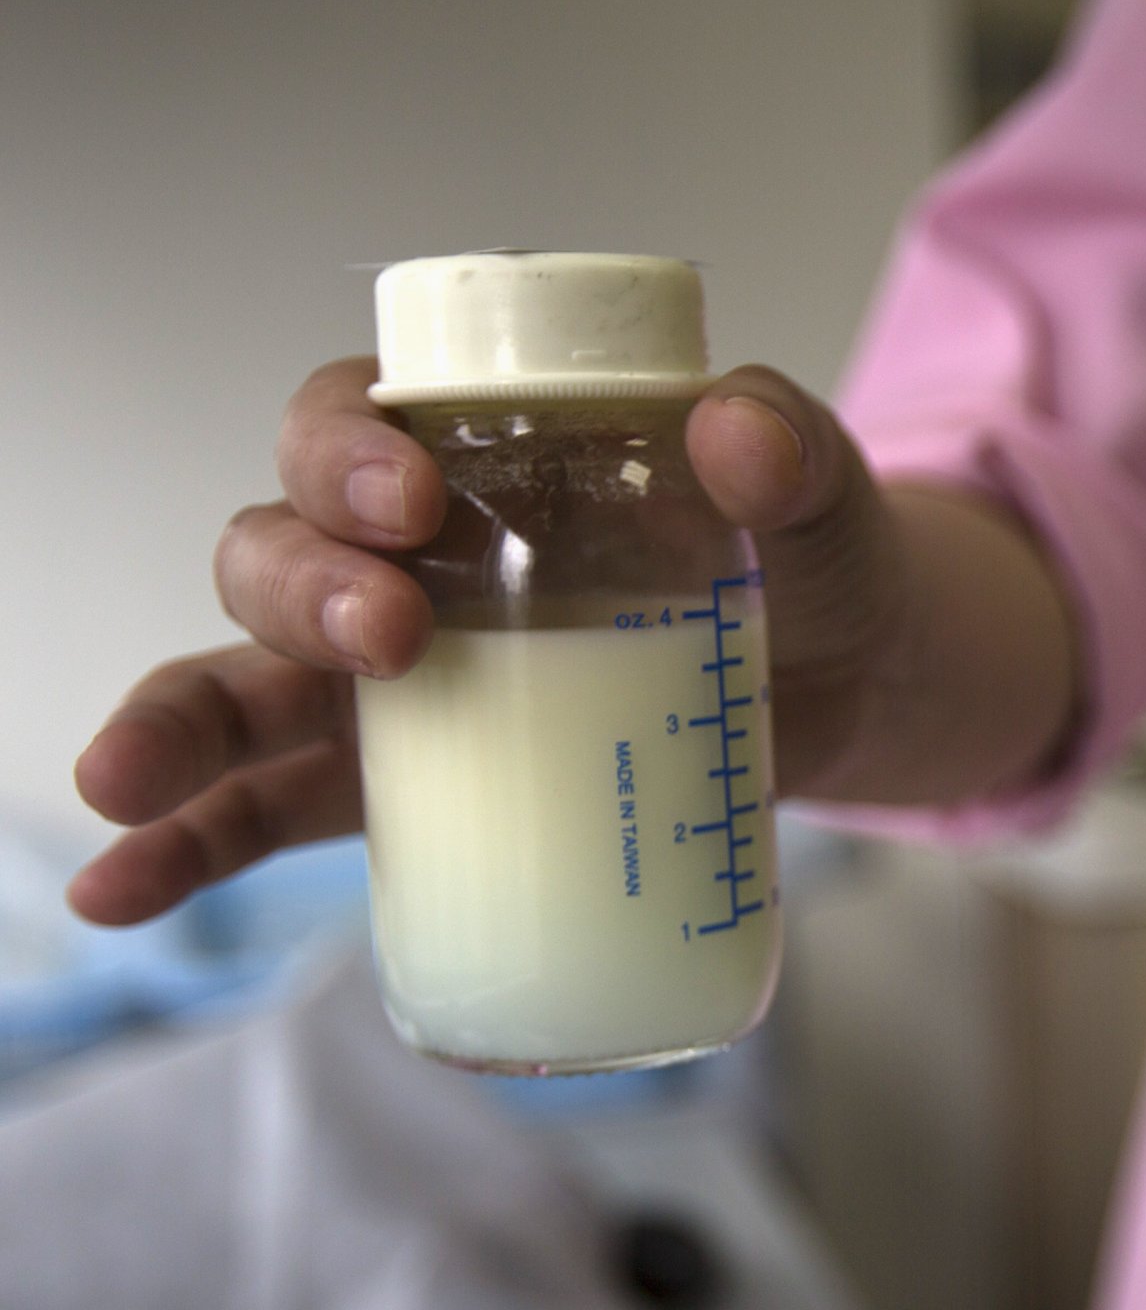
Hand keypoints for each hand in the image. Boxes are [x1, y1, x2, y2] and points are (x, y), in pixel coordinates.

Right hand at [69, 355, 1013, 926]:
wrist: (858, 684)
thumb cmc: (818, 565)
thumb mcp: (824, 503)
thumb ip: (797, 458)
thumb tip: (737, 433)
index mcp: (484, 457)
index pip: (357, 419)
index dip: (348, 447)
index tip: (414, 496)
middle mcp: (410, 558)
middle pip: (283, 546)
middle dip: (303, 585)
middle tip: (394, 636)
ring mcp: (399, 683)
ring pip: (246, 680)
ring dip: (181, 725)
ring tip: (125, 785)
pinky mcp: (416, 788)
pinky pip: (271, 812)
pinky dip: (192, 847)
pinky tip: (122, 890)